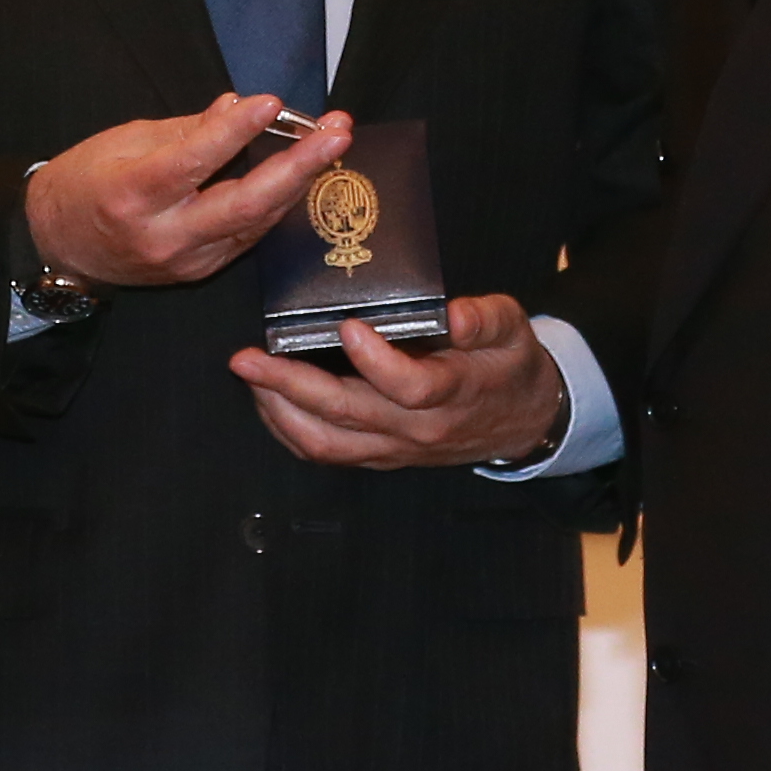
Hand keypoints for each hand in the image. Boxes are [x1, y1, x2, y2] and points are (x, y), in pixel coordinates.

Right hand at [27, 99, 344, 288]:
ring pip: (255, 222)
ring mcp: (184, 260)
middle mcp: (162, 235)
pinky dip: (275, 202)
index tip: (272, 103)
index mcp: (132, 195)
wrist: (59, 246)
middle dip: (298, 168)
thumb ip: (188, 129)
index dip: (234, 132)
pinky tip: (301, 174)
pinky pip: (246, 235)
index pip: (192, 161)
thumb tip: (239, 108)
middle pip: (242, 205)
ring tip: (332, 142)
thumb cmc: (86, 182)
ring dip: (299, 182)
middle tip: (337, 133)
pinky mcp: (198, 272)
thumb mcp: (126, 140)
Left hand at [232, 294, 570, 470]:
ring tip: (251, 377)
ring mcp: (395, 449)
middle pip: (346, 417)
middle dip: (290, 387)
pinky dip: (289, 431)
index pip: (410, 387)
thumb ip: (484, 319)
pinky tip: (269, 402)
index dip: (376, 361)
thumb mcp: (512, 329)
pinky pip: (327, 453)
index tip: (347, 327)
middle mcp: (418, 430)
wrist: (522, 421)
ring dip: (280, 412)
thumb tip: (455, 313)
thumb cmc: (509, 365)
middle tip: (248, 359)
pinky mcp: (380, 457)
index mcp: (453, 393)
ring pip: (326, 444)